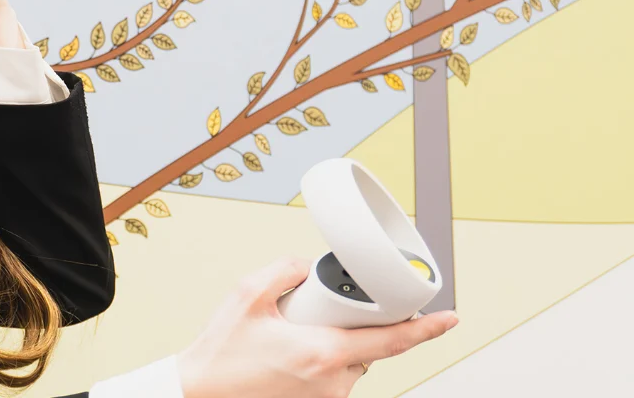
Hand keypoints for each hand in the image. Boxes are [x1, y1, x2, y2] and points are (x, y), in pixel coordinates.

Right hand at [177, 257, 457, 397]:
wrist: (199, 392)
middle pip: (368, 347)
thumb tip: (305, 264)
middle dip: (354, 324)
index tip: (449, 317)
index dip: (426, 328)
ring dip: (334, 344)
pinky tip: (288, 355)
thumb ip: (284, 269)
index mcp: (323, 353)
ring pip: (350, 363)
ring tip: (293, 337)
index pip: (391, 341)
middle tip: (318, 313)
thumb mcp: (247, 294)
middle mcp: (331, 381)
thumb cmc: (220, 352)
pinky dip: (321, 361)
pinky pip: (332, 378)